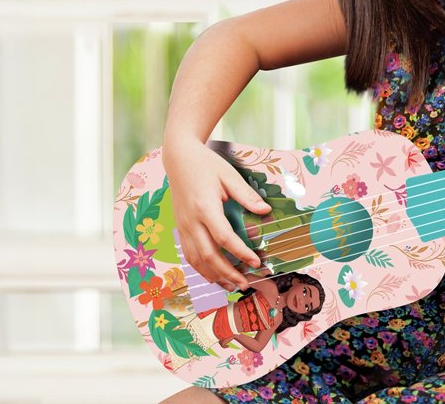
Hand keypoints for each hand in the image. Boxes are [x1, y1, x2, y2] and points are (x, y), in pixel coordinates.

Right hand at [163, 137, 269, 291]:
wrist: (179, 159)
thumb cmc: (206, 164)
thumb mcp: (229, 175)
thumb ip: (246, 195)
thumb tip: (265, 210)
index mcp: (205, 207)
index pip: (224, 237)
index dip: (240, 252)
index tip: (256, 262)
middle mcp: (191, 221)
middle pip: (208, 255)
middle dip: (227, 273)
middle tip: (245, 283)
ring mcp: (183, 226)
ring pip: (196, 260)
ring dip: (214, 276)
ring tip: (232, 286)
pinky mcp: (180, 228)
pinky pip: (189, 254)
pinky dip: (201, 269)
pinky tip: (214, 276)